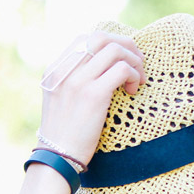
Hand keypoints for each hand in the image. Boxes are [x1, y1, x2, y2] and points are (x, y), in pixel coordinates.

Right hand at [38, 31, 145, 165]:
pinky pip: (122, 69)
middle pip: (101, 37)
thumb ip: (73, 82)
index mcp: (55, 69)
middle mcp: (65, 70)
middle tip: (138, 63)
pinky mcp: (94, 95)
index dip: (109, 43)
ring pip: (114, 50)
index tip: (123, 59)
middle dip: (125, 45)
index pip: (85, 38)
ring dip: (133, 61)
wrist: (57, 156)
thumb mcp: (60, 100)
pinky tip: (133, 90)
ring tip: (138, 80)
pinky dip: (133, 75)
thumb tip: (100, 71)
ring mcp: (78, 81)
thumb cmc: (65, 134)